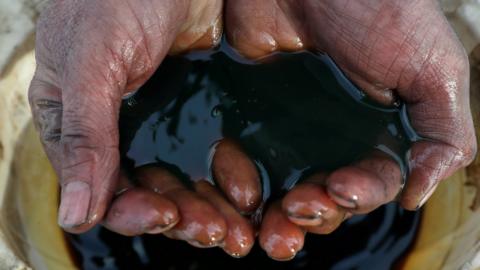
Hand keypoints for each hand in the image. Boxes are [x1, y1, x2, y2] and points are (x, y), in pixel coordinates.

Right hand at [28, 0, 256, 256]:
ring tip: (238, 228)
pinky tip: (248, 192)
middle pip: (148, 193)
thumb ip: (84, 137)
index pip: (101, 188)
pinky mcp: (198, 109)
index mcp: (78, 125)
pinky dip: (227, 177)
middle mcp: (118, 132)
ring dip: (208, 208)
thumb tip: (75, 217)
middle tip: (218, 233)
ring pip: (182, 181)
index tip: (167, 217)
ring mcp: (161, 121)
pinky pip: (212, 155)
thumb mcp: (91, 64)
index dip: (133, 212)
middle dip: (182, 218)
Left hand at [219, 0, 476, 259]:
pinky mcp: (252, 116)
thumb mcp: (434, 69)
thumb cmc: (382, 11)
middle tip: (297, 210)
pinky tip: (240, 195)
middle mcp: (334, 140)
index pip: (369, 186)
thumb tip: (415, 195)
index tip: (340, 190)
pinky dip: (241, 185)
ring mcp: (290, 131)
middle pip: (323, 199)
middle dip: (313, 215)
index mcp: (377, 135)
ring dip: (277, 214)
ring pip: (282, 189)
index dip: (357, 197)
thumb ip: (443, 135)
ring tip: (267, 218)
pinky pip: (243, 162)